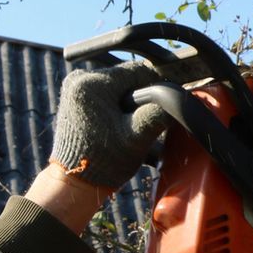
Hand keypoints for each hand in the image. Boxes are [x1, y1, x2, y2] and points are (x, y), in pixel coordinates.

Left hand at [48, 60, 175, 189]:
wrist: (75, 181)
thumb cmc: (104, 162)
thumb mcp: (137, 137)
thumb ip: (158, 114)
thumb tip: (177, 97)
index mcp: (92, 84)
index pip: (138, 71)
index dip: (157, 86)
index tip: (163, 105)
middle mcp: (79, 79)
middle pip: (126, 78)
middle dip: (141, 96)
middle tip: (146, 120)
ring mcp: (74, 88)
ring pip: (117, 85)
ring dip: (130, 101)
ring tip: (132, 124)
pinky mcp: (75, 97)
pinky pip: (105, 92)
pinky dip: (116, 104)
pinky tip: (120, 122)